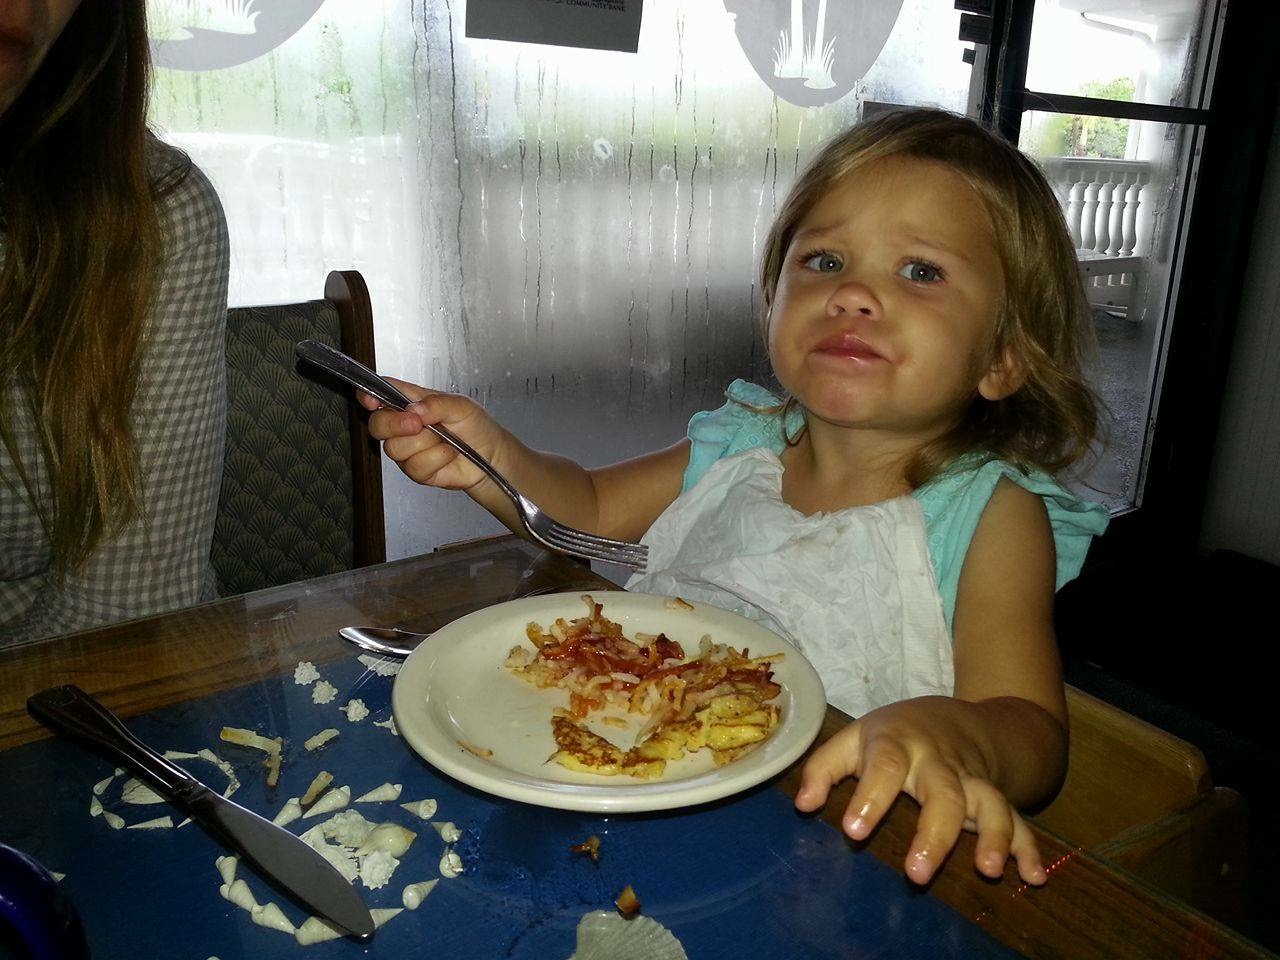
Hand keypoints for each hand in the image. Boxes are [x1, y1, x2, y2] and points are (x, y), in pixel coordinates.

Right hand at [359, 380, 505, 492]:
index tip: (370, 401)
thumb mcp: (461, 405)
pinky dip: (436, 459)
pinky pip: (414, 466)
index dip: (369, 396)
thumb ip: (437, 403)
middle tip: (418, 424)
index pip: (381, 393)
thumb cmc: (475, 425)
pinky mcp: (416, 470)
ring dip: (425, 444)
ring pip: (395, 448)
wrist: (491, 456)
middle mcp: (403, 425)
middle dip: (395, 424)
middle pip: (377, 424)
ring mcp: (408, 449)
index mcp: (411, 402)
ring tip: (445, 440)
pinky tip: (449, 453)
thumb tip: (414, 409)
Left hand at [793, 696, 1046, 885]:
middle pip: (942, 791)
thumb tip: (803, 806)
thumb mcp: (854, 739)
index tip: (855, 832)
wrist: (955, 718)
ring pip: (988, 802)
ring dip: (993, 835)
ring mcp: (970, 778)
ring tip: (989, 870)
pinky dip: (1028, 846)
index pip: (884, 766)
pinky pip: (1017, 818)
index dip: (871, 796)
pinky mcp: (995, 795)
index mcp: (896, 744)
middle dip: (934, 832)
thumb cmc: (893, 736)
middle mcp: (937, 762)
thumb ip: (823, 768)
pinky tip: (1033, 876)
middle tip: (917, 873)